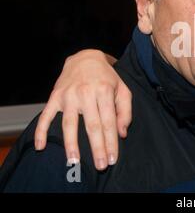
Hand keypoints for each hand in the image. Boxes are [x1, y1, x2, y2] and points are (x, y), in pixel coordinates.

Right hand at [34, 49, 131, 169]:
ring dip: (71, 144)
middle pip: (92, 125)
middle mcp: (86, 93)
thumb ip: (125, 111)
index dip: (111, 142)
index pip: (109, 122)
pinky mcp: (55, 96)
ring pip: (69, 124)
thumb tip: (121, 133)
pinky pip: (46, 115)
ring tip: (74, 161)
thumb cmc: (107, 78)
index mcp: (104, 91)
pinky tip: (41, 146)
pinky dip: (42, 131)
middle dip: (97, 147)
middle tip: (100, 165)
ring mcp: (68, 95)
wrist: (85, 58)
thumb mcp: (123, 89)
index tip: (112, 158)